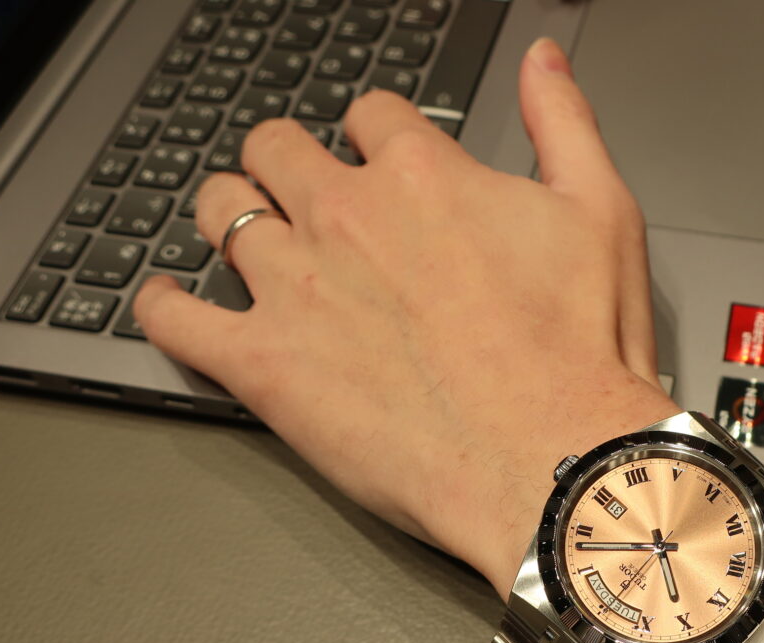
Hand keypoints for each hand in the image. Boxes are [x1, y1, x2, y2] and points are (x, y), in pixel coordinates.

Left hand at [134, 38, 679, 596]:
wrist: (552, 459)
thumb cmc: (580, 354)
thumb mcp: (601, 212)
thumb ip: (563, 122)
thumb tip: (540, 60)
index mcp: (422, 176)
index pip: (370, 116)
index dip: (376, 135)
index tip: (381, 160)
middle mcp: (346, 218)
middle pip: (278, 148)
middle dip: (288, 160)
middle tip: (301, 192)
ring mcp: (296, 289)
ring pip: (220, 210)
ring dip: (228, 211)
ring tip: (240, 234)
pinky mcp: (263, 364)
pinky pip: (174, 318)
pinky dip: (162, 305)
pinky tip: (171, 303)